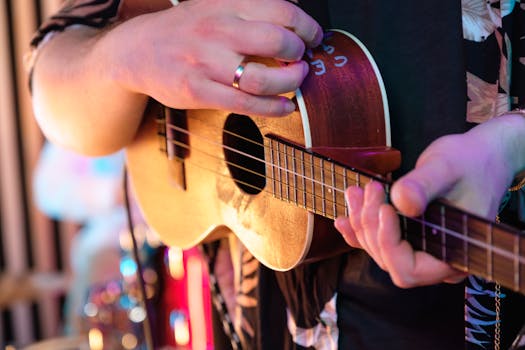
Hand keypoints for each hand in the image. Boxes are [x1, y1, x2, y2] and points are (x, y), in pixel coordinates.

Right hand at [104, 0, 322, 115]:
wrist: (135, 51)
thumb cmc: (182, 31)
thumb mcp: (212, 6)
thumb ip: (247, 10)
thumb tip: (293, 19)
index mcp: (225, 5)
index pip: (281, 10)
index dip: (306, 26)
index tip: (314, 37)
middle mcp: (217, 31)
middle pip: (277, 42)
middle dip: (299, 55)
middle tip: (301, 61)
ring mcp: (206, 63)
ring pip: (264, 79)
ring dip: (290, 83)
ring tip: (295, 83)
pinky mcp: (198, 92)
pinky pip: (246, 104)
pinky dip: (274, 108)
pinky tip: (285, 107)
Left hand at [334, 115, 524, 287]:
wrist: (478, 157)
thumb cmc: (470, 162)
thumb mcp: (447, 167)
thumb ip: (424, 185)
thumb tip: (401, 202)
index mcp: (454, 255)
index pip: (408, 269)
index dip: (389, 243)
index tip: (384, 208)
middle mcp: (435, 259)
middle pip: (388, 259)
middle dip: (371, 224)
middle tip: (370, 188)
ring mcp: (420, 249)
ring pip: (378, 249)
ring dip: (361, 221)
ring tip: (356, 191)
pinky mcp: (409, 236)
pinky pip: (378, 241)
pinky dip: (357, 230)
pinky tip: (342, 218)